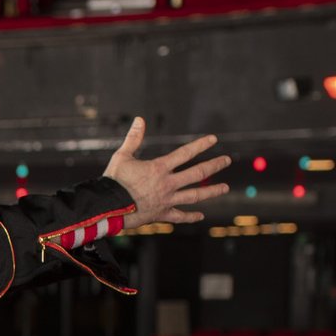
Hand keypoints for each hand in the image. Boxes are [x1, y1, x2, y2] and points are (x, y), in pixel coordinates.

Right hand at [103, 117, 228, 225]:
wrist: (107, 207)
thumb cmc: (113, 181)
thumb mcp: (122, 156)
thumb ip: (134, 138)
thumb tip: (140, 119)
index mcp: (159, 168)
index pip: (185, 153)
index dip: (201, 145)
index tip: (214, 140)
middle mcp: (167, 184)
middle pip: (197, 173)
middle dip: (214, 165)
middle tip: (227, 160)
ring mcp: (166, 200)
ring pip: (194, 196)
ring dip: (211, 191)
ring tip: (225, 188)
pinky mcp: (161, 214)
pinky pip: (179, 216)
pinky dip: (190, 216)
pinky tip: (201, 216)